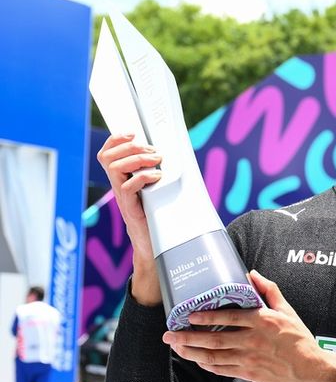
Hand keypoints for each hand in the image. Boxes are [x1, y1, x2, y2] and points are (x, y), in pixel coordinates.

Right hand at [96, 133, 162, 303]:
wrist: (160, 249)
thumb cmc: (164, 219)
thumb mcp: (163, 191)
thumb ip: (164, 175)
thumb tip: (180, 155)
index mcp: (124, 179)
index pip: (108, 153)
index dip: (116, 139)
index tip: (133, 132)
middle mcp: (119, 187)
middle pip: (108, 157)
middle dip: (130, 147)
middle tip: (152, 151)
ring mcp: (123, 199)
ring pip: (114, 169)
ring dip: (137, 159)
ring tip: (157, 161)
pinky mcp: (130, 210)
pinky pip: (127, 188)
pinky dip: (143, 177)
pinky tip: (158, 177)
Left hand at [162, 270, 335, 381]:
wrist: (312, 370)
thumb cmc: (301, 340)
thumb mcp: (288, 311)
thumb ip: (269, 291)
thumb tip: (252, 274)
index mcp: (262, 321)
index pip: (228, 318)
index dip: (206, 317)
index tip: (189, 315)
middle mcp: (252, 340)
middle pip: (213, 339)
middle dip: (188, 337)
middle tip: (169, 335)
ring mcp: (249, 359)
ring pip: (213, 356)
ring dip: (192, 352)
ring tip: (177, 348)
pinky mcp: (249, 374)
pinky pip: (222, 370)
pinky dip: (207, 365)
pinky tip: (198, 361)